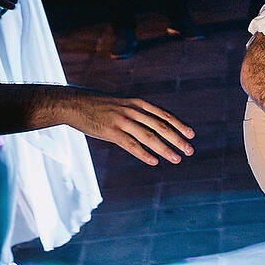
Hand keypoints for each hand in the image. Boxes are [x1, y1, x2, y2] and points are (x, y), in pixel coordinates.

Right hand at [57, 92, 194, 165]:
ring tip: (177, 159)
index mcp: (137, 103)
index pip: (164, 115)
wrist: (73, 103)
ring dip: (165, 149)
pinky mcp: (111, 132)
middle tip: (190, 150)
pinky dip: (144, 154)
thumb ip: (136, 111)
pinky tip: (154, 161)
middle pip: (161, 126)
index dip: (179, 125)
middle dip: (178, 139)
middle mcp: (132, 110)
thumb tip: (150, 121)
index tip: (191, 134)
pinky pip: (131, 144)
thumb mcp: (121, 103)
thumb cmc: (97, 104)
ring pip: (149, 137)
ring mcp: (122, 121)